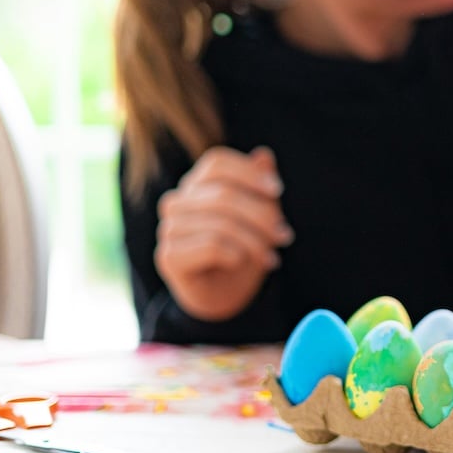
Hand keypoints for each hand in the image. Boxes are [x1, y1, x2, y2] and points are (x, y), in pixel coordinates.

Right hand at [155, 146, 290, 321]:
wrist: (225, 297)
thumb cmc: (242, 251)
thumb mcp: (258, 216)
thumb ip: (258, 185)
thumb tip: (263, 155)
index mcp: (196, 185)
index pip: (217, 163)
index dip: (249, 173)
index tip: (277, 191)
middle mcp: (177, 202)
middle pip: (224, 195)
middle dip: (262, 216)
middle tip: (284, 236)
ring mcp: (168, 228)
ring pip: (222, 223)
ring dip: (255, 241)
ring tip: (271, 256)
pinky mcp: (168, 256)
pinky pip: (212, 246)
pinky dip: (237, 255)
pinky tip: (243, 263)